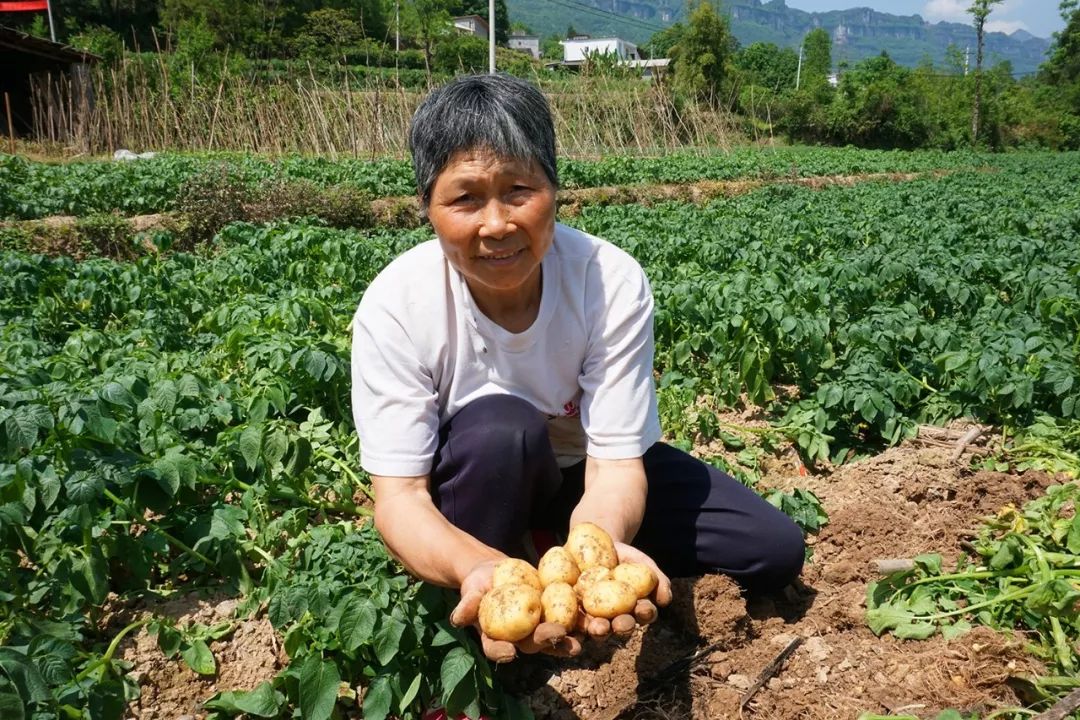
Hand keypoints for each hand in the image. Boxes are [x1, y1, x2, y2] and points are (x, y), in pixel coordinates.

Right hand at [450, 558, 582, 662]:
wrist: (497, 572)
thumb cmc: (478, 583)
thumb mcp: (471, 589)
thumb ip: (467, 603)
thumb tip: (457, 617)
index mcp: (496, 637)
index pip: (496, 648)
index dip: (502, 651)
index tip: (509, 652)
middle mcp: (520, 637)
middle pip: (533, 643)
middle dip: (546, 640)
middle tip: (555, 635)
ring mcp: (539, 626)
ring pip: (555, 635)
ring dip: (570, 636)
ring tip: (583, 635)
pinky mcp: (555, 613)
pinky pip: (569, 616)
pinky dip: (582, 617)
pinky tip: (594, 616)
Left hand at [581, 542, 671, 640]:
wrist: (595, 544)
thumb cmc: (624, 557)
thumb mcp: (642, 563)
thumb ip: (657, 580)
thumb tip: (665, 600)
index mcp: (634, 609)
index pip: (642, 614)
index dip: (644, 614)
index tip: (643, 610)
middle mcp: (615, 618)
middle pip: (620, 627)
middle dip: (621, 627)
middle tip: (619, 625)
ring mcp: (594, 616)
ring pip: (597, 629)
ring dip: (598, 631)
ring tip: (597, 628)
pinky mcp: (574, 611)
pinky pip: (574, 620)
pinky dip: (575, 625)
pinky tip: (574, 624)